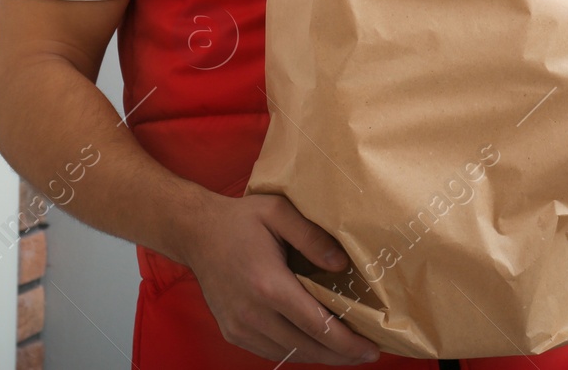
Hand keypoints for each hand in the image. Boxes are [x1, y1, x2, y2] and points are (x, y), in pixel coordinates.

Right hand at [176, 192, 379, 364]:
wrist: (195, 232)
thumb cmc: (240, 220)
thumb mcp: (279, 213)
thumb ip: (313, 237)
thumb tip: (342, 266)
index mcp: (268, 285)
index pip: (317, 326)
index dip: (348, 343)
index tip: (372, 349)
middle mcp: (253, 314)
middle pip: (307, 348)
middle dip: (341, 355)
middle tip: (367, 353)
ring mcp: (239, 327)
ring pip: (289, 354)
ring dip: (319, 355)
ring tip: (345, 349)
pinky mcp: (232, 332)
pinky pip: (271, 351)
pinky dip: (296, 351)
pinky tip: (314, 343)